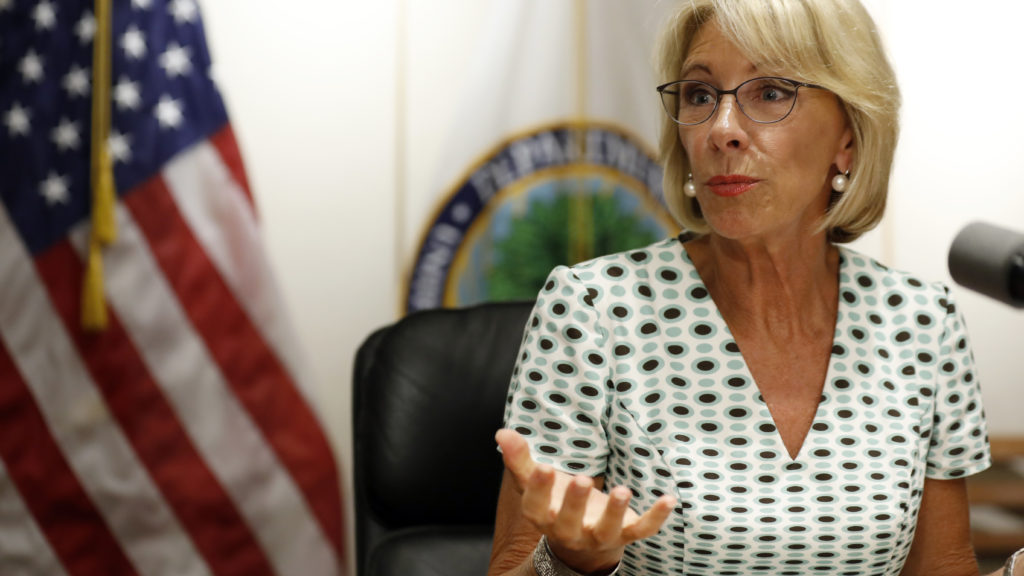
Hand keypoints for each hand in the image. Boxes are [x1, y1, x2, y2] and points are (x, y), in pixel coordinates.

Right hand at [495, 428, 675, 573]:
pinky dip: (656, 517)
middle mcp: (569, 531)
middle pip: (568, 521)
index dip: (539, 489)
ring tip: (622, 491)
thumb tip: (502, 432)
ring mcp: (599, 536)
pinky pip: (642, 530)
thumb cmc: (556, 503)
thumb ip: (520, 459)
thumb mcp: (537, 481)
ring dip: (615, 513)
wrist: (582, 544)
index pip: (536, 506)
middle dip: (575, 503)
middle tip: (582, 479)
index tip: (543, 467)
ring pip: (607, 530)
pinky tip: (669, 499)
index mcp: (543, 516)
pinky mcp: (625, 535)